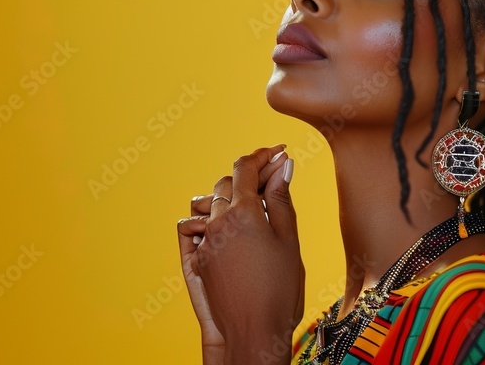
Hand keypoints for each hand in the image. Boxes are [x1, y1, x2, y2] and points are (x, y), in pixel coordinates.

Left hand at [196, 145, 304, 363]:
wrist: (253, 333)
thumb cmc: (279, 290)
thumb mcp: (288, 241)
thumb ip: (282, 199)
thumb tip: (283, 165)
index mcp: (244, 212)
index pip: (246, 167)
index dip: (263, 155)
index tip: (278, 152)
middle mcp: (218, 221)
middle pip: (226, 182)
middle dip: (248, 176)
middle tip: (272, 180)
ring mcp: (203, 240)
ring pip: (209, 202)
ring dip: (227, 197)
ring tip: (251, 207)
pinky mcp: (195, 258)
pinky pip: (197, 226)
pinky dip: (211, 220)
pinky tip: (228, 228)